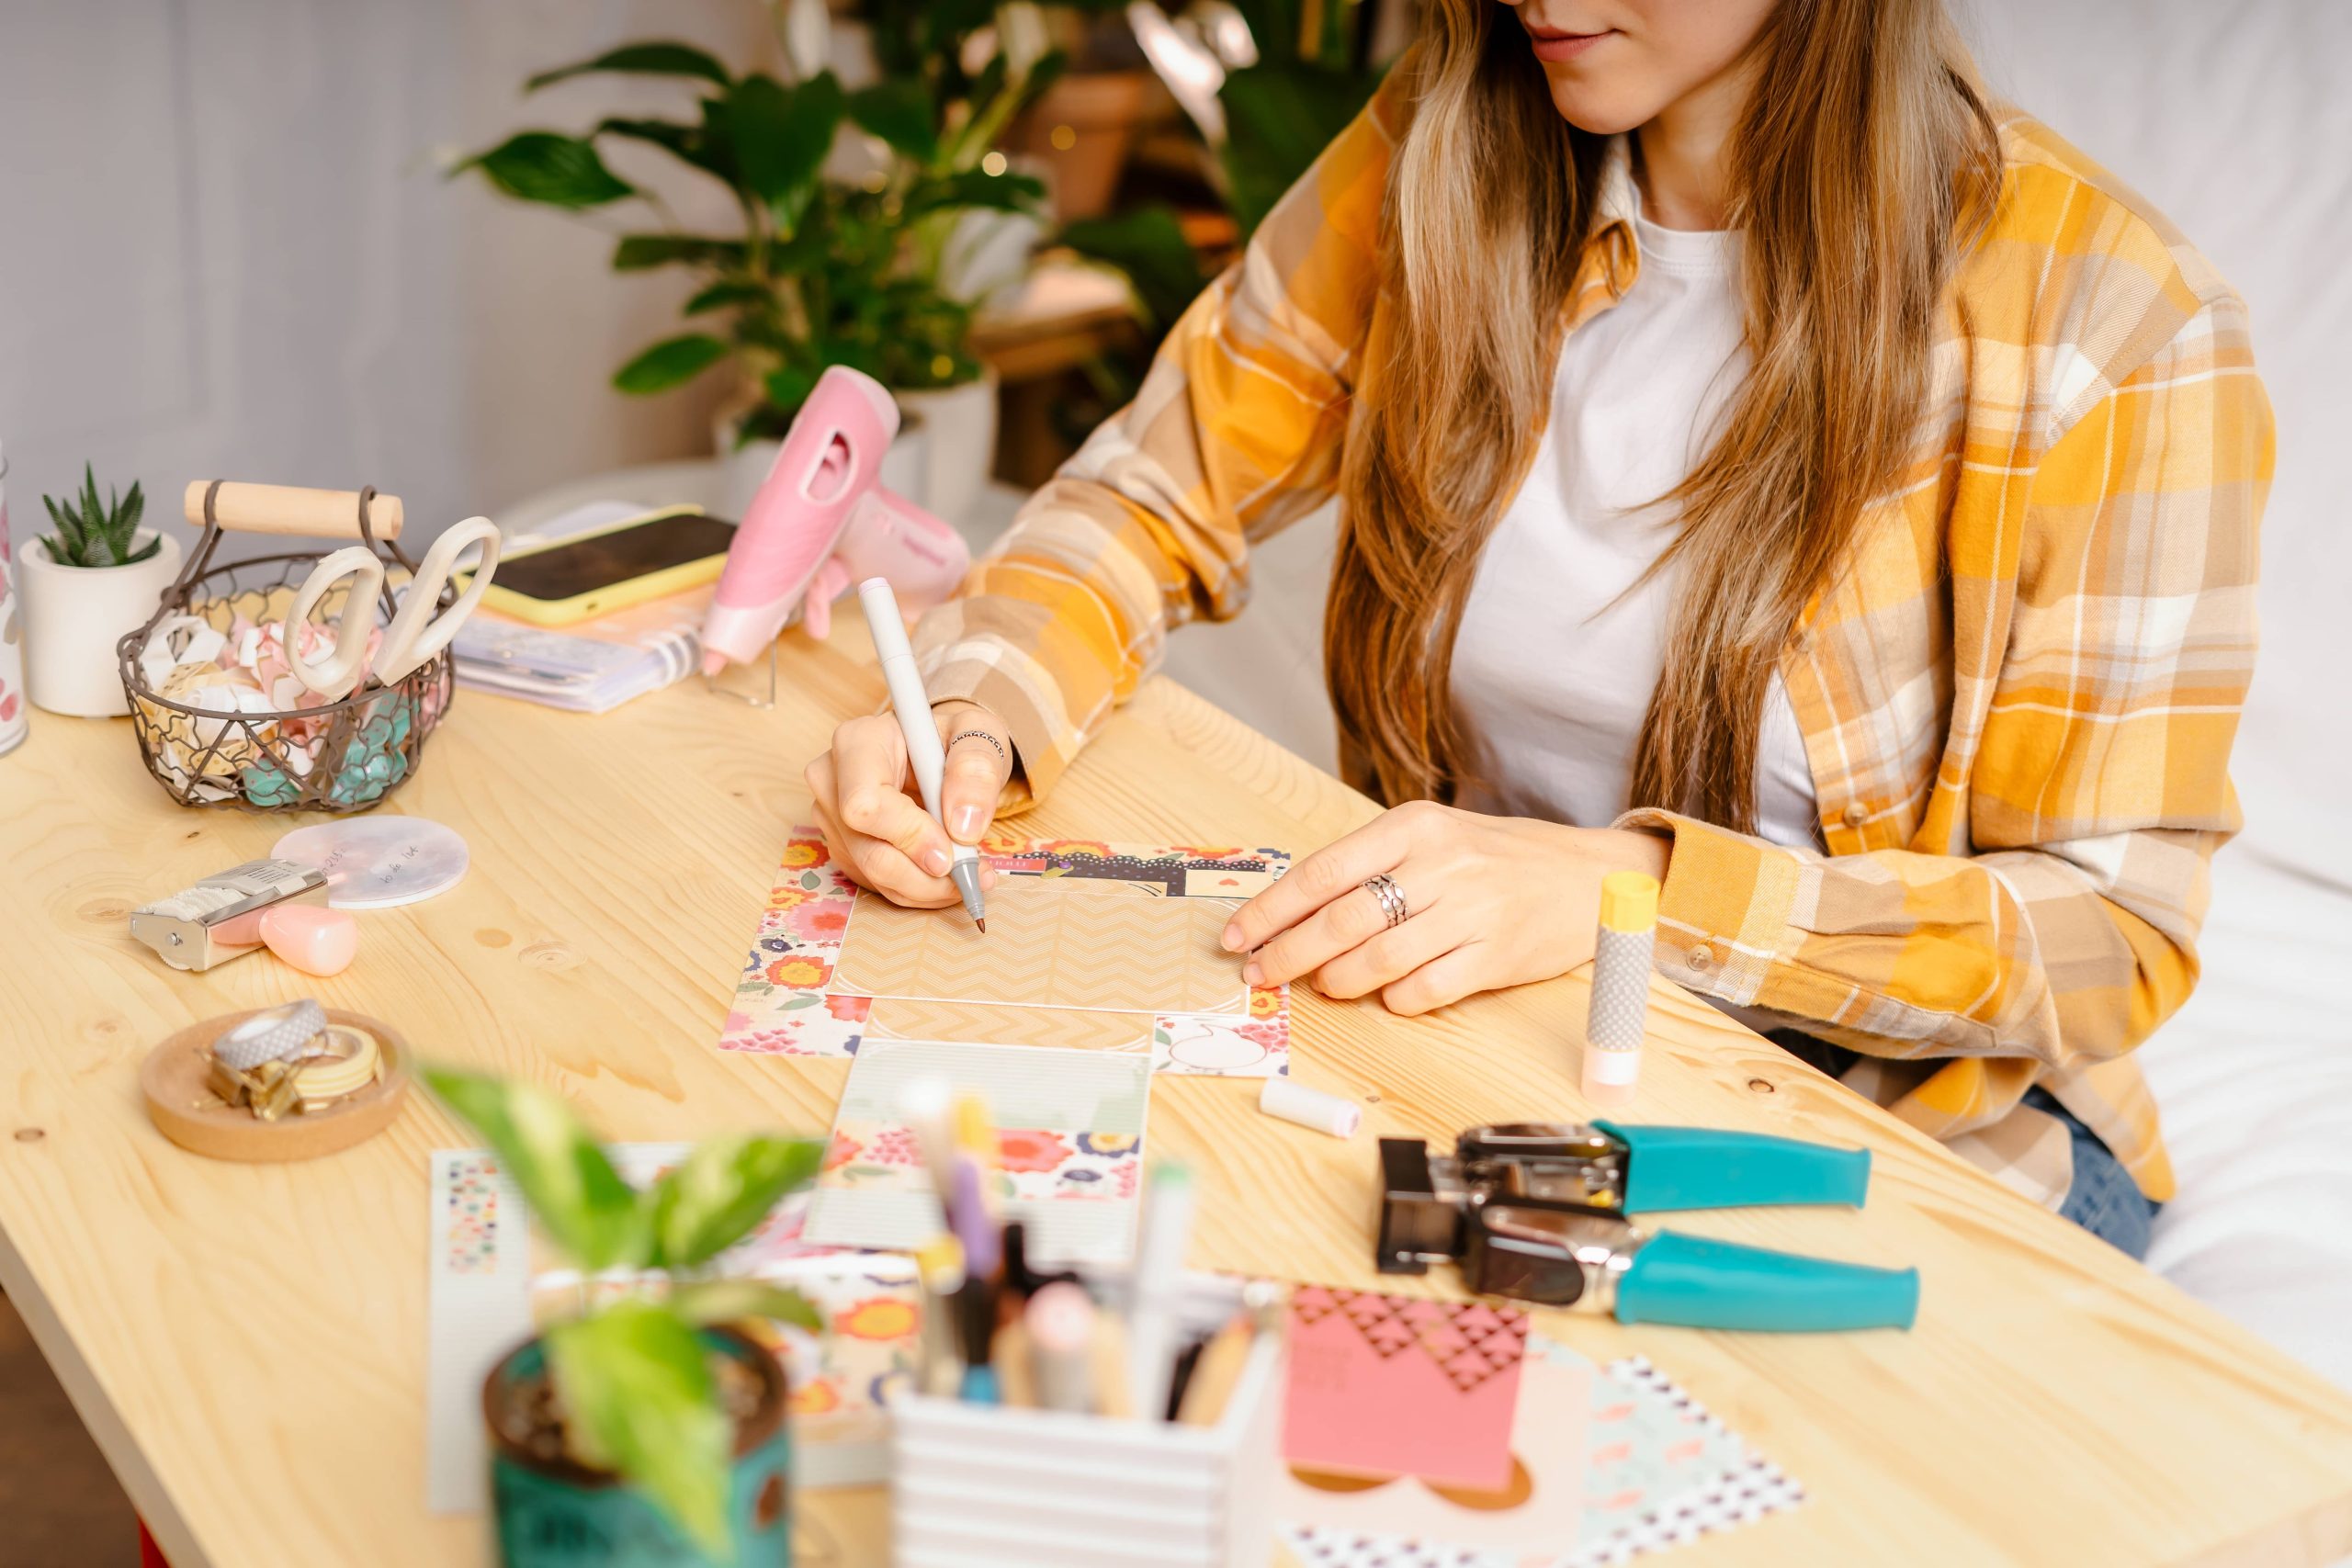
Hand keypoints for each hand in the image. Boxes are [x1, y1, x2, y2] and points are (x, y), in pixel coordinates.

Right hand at [804, 700, 1010, 907]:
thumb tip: (963, 827)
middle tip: (972, 874)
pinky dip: (919, 888)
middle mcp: (833, 780)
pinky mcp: (844, 846)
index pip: (865, 804)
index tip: (950, 851)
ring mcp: (833, 817)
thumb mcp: (978, 734)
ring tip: (970, 872)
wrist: (939, 748)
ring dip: (928, 886)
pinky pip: (879, 884)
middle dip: (925, 875)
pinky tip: (946, 872)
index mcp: (858, 742)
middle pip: (868, 850)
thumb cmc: (952, 737)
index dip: (909, 836)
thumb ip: (976, 770)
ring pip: (874, 874)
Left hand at [1222, 801, 1670, 1015]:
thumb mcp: (1433, 838)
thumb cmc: (1498, 859)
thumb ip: (1372, 866)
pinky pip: (1424, 989)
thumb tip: (1293, 911)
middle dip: (1288, 954)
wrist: (1589, 876)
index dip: (1271, 910)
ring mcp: (1471, 911)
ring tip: (1325, 984)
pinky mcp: (1496, 956)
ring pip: (1377, 960)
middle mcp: (1441, 864)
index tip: (1236, 936)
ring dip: (1338, 980)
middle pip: (1341, 920)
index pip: (1322, 872)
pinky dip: (1394, 999)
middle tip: (1262, 974)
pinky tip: (1387, 994)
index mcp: (1414, 826)